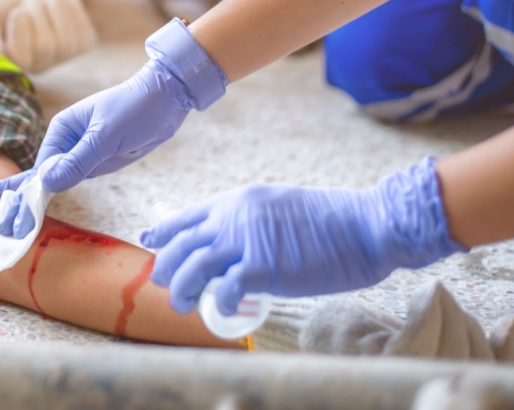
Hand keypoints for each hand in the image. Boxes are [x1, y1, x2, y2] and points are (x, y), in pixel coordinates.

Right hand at [0, 0, 97, 73]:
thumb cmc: (3, 3)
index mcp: (13, 63)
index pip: (21, 60)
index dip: (21, 34)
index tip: (17, 12)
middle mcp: (39, 66)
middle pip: (45, 45)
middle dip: (37, 11)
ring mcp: (64, 56)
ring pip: (66, 38)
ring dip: (54, 6)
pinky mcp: (84, 43)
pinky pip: (82, 25)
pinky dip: (71, 4)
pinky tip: (61, 1)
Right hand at [0, 19, 226, 205]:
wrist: (167, 97)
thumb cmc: (136, 109)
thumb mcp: (108, 137)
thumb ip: (79, 161)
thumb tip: (48, 182)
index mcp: (63, 128)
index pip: (40, 167)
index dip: (26, 191)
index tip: (11, 212)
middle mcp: (69, 140)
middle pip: (42, 174)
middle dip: (19, 195)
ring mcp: (83, 151)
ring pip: (59, 179)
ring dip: (39, 196)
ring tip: (12, 218)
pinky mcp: (99, 158)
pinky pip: (77, 177)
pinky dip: (61, 189)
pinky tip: (41, 200)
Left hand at [139, 158, 463, 314]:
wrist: (365, 225)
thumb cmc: (330, 221)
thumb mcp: (278, 208)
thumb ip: (250, 221)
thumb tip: (232, 242)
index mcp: (237, 201)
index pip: (186, 217)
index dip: (163, 232)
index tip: (149, 241)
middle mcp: (233, 217)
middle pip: (181, 246)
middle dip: (166, 268)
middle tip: (165, 286)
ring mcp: (246, 242)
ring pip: (193, 269)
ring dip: (182, 291)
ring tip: (184, 306)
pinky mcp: (262, 268)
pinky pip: (224, 291)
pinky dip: (219, 305)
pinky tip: (224, 312)